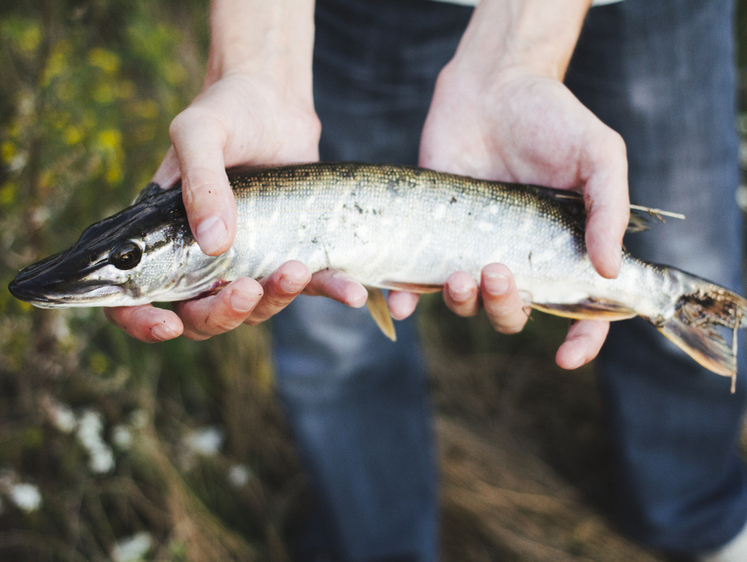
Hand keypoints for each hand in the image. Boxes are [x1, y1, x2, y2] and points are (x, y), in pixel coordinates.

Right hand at [105, 0, 371, 340]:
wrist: (275, 100)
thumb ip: (200, 183)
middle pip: (202, 315)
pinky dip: (330, 291)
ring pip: (254, 309)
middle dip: (222, 313)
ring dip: (274, 300)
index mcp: (163, 238)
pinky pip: (309, 284)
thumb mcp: (201, 134)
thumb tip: (214, 243)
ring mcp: (249, 260)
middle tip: (247, 288)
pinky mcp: (291, 251)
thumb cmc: (226, 110)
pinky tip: (352, 292)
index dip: (143, 321)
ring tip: (295, 268)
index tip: (167, 324)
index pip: (136, 296)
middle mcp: (203, 258)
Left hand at [414, 63, 626, 368]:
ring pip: (467, 303)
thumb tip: (608, 270)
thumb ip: (608, 208)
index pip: (579, 308)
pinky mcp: (433, 234)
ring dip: (463, 302)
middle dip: (505, 306)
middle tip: (496, 270)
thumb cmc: (552, 117)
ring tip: (459, 273)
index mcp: (561, 249)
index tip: (567, 356)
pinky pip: (418, 279)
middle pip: (513, 312)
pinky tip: (401, 301)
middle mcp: (517, 256)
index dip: (580, 339)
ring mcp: (473, 248)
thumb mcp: (599, 154)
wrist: (491, 85)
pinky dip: (407, 298)